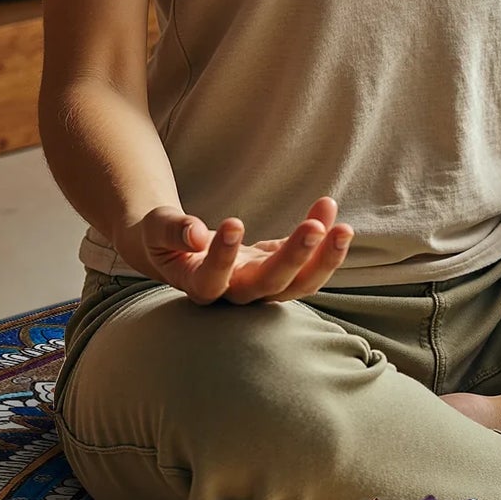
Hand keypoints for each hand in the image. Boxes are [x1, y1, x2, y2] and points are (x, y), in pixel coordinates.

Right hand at [119, 196, 355, 304]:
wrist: (181, 251)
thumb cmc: (163, 240)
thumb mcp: (157, 230)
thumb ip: (171, 230)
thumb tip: (196, 234)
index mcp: (199, 286)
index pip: (213, 281)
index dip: (224, 258)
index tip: (233, 222)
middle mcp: (236, 293)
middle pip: (271, 285)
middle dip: (295, 258)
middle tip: (314, 228)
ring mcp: (263, 284)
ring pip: (300, 284)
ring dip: (325, 258)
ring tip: (343, 227)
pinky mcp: (281, 269)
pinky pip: (309, 261)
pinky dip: (323, 238)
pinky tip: (327, 206)